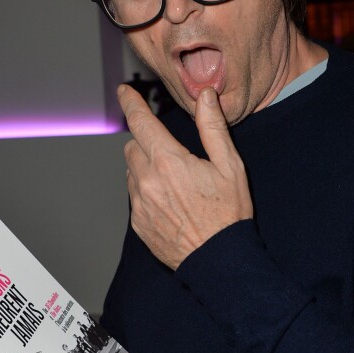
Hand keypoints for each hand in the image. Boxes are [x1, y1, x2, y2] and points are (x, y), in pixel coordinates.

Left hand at [118, 84, 253, 269]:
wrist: (220, 261)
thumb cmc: (228, 212)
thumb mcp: (229, 165)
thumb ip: (212, 127)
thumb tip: (205, 96)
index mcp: (169, 161)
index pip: (141, 122)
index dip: (131, 102)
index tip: (124, 91)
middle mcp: (148, 181)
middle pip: (132, 146)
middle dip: (146, 142)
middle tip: (171, 153)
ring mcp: (140, 204)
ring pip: (131, 171)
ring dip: (145, 167)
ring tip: (174, 182)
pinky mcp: (138, 223)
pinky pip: (134, 195)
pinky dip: (145, 190)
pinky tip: (169, 201)